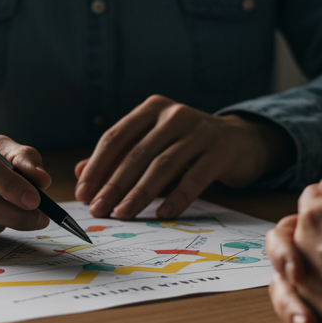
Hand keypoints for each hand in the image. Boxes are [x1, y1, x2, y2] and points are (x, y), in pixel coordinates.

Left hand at [74, 95, 294, 219]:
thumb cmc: (188, 146)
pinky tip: (162, 214)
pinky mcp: (221, 151)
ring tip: (123, 214)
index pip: (116, 137)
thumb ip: (119, 157)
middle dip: (113, 185)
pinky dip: (176, 197)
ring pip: (162, 165)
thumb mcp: (153, 145)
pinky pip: (194, 177)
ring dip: (139, 193)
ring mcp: (200, 130)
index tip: (83, 193)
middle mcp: (174, 114)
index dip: (97, 166)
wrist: (242, 141)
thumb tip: (79, 174)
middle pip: (136, 153)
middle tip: (98, 210)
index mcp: (152, 108)